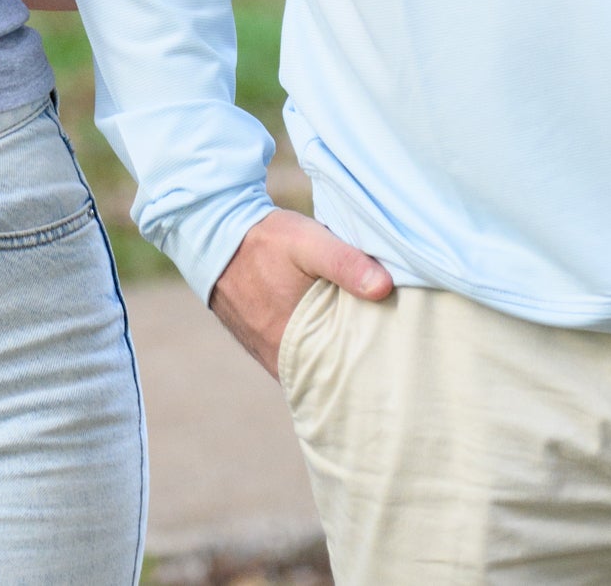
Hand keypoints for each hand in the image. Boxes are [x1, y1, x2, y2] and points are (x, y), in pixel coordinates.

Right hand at [210, 206, 393, 377]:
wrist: (214, 233)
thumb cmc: (263, 241)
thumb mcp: (308, 242)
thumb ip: (345, 263)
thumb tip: (384, 288)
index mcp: (291, 348)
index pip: (341, 377)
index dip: (369, 369)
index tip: (395, 359)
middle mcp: (279, 360)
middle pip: (329, 372)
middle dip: (355, 362)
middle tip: (389, 348)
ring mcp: (269, 352)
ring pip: (314, 363)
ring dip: (335, 352)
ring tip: (368, 336)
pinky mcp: (263, 340)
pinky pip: (299, 352)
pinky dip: (317, 344)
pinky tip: (334, 327)